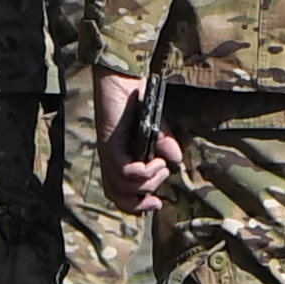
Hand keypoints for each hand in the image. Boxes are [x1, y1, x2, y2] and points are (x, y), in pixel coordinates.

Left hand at [95, 69, 175, 215]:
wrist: (124, 78)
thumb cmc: (137, 98)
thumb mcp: (155, 125)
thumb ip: (163, 143)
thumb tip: (176, 161)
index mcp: (117, 157)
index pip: (119, 192)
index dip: (135, 205)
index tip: (157, 204)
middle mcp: (109, 158)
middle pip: (116, 195)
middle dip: (138, 204)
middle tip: (158, 199)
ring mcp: (108, 152)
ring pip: (124, 185)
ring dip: (148, 182)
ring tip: (161, 167)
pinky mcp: (110, 144)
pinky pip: (126, 171)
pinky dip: (144, 172)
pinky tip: (156, 161)